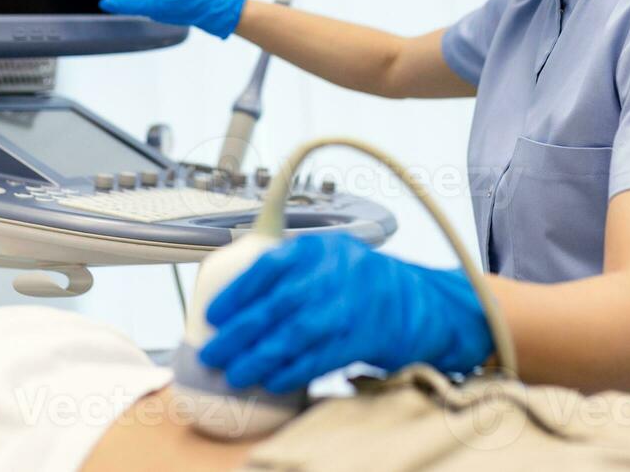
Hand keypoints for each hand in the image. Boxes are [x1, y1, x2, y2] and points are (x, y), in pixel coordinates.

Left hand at [198, 233, 493, 393]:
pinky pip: (320, 357)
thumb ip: (290, 266)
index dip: (237, 292)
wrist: (417, 302)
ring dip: (259, 358)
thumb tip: (236, 297)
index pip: (269, 265)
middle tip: (212, 352)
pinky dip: (292, 371)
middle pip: (277, 305)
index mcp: (319, 248)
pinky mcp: (362, 338)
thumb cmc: (361, 280)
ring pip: (295, 335)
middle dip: (239, 332)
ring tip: (234, 373)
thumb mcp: (328, 254)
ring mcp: (350, 306)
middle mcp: (334, 273)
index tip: (212, 314)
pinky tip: (271, 380)